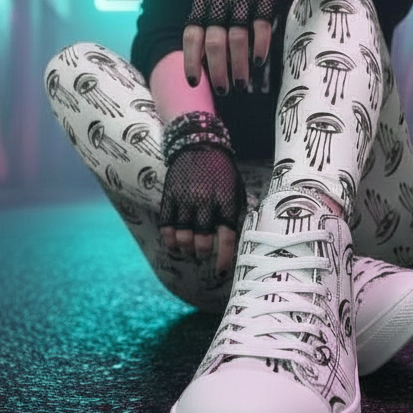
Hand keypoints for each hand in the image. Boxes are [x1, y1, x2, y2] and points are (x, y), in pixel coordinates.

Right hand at [158, 144, 246, 275]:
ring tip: (190, 251)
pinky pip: (166, 226)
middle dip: (203, 254)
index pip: (227, 236)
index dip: (224, 257)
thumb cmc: (222, 170)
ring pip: (182, 237)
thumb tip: (246, 235)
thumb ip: (239, 211)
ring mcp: (184, 199)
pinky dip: (170, 240)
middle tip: (205, 256)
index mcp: (226, 200)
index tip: (222, 270)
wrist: (198, 143)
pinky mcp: (169, 196)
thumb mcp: (237, 187)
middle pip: (202, 241)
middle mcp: (204, 201)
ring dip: (187, 250)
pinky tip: (174, 244)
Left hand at [183, 0, 287, 93]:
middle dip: (217, 70)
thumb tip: (204, 65)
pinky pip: (260, 27)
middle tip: (223, 90)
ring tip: (241, 84)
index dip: (192, 59)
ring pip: (236, 38)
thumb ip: (208, 24)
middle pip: (214, 41)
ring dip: (238, 65)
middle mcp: (219, 0)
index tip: (194, 81)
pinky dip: (259, 47)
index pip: (191, 34)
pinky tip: (258, 63)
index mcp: (202, 1)